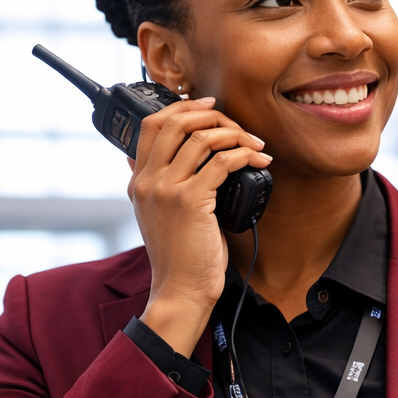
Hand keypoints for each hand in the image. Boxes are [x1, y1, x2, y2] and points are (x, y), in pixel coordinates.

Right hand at [128, 99, 270, 356]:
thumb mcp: (158, 217)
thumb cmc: (179, 258)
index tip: (208, 107)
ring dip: (235, 134)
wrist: (180, 291)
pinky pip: (222, 162)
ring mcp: (167, 189)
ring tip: (255, 144)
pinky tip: (259, 160)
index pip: (151, 125)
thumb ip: (160, 187)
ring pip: (201, 138)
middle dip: (210, 115)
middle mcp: (149, 180)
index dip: (181, 107)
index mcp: (139, 181)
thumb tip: (171, 161)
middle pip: (175, 122)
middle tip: (235, 123)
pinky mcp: (191, 200)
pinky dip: (245, 155)